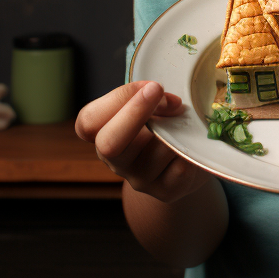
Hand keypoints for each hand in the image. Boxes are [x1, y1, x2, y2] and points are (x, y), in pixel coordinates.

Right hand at [75, 81, 209, 202]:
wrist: (183, 161)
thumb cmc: (163, 122)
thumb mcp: (149, 105)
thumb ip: (149, 97)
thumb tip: (167, 101)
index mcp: (103, 134)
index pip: (87, 122)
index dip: (117, 99)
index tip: (150, 86)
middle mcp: (115, 160)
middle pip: (109, 143)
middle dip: (135, 112)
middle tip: (159, 91)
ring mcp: (139, 179)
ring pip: (155, 151)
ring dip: (174, 128)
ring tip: (183, 120)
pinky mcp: (165, 191)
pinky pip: (179, 167)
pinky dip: (190, 148)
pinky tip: (191, 142)